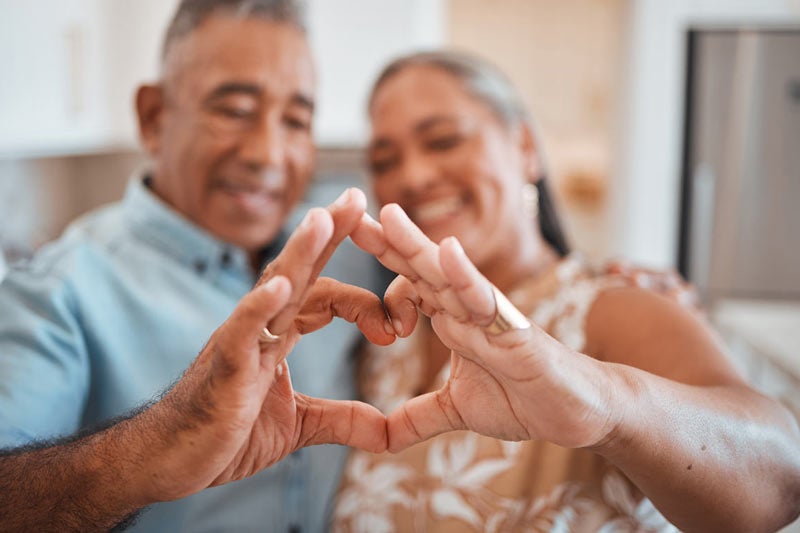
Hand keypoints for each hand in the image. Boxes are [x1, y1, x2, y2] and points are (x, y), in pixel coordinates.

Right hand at [137, 189, 391, 502]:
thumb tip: (385, 432)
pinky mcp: (222, 367)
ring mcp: (239, 343)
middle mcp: (261, 329)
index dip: (363, 304)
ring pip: (272, 288)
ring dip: (299, 253)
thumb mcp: (297, 426)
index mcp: (279, 336)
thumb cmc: (225, 434)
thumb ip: (341, 420)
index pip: (324, 297)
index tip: (396, 327)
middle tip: (357, 198)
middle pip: (299, 271)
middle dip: (328, 234)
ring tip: (324, 218)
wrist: (170, 462)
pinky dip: (260, 307)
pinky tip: (280, 286)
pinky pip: (240, 331)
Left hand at [351, 204, 615, 452]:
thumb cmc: (523, 397)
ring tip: (388, 216)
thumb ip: (418, 418)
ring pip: (448, 275)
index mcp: (451, 320)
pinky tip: (445, 251)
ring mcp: (492, 316)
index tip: (353, 288)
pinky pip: (487, 299)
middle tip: (347, 214)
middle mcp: (467, 309)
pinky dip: (466, 276)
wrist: (575, 413)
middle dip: (384, 242)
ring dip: (417, 245)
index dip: (380, 283)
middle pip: (419, 269)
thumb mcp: (457, 411)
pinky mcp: (516, 330)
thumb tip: (380, 439)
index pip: (409, 288)